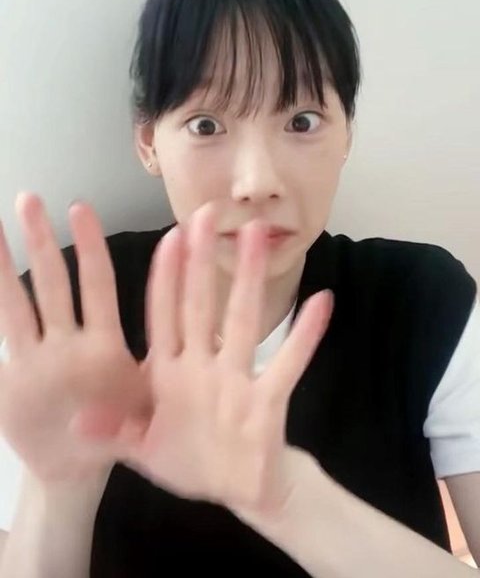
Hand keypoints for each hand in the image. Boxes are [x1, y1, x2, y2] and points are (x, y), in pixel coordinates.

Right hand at [0, 192, 153, 484]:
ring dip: (3, 268)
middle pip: (52, 284)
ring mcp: (35, 360)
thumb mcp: (145, 410)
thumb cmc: (122, 431)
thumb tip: (183, 337)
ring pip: (16, 306)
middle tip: (29, 198)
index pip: (97, 285)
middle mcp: (66, 343)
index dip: (90, 247)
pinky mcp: (7, 382)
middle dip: (41, 242)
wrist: (78, 471)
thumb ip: (159, 373)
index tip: (81, 208)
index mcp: (103, 345)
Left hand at [107, 202, 333, 523]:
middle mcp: (202, 365)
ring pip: (242, 320)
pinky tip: (321, 300)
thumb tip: (77, 423)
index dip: (165, 277)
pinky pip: (289, 364)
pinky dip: (304, 334)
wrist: (235, 490)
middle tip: (207, 212)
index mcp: (169, 372)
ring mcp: (236, 379)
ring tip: (258, 235)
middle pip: (201, 304)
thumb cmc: (187, 459)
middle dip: (202, 261)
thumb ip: (115, 433)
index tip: (168, 237)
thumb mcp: (142, 449)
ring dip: (249, 278)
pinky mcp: (267, 401)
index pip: (164, 314)